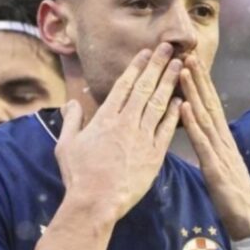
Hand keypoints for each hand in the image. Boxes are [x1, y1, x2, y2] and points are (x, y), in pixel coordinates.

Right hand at [55, 43, 182, 220]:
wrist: (97, 201)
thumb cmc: (79, 175)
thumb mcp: (66, 145)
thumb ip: (72, 121)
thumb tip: (71, 103)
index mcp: (106, 118)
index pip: (124, 85)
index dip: (137, 67)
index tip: (146, 53)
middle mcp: (127, 122)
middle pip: (145, 88)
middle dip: (158, 66)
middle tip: (169, 48)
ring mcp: (143, 138)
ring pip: (159, 103)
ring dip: (170, 83)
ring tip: (181, 66)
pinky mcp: (155, 155)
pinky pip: (167, 128)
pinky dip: (175, 113)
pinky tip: (182, 100)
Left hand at [179, 57, 249, 239]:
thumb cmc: (233, 197)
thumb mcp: (220, 168)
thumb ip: (212, 150)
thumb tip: (202, 136)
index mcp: (223, 140)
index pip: (211, 106)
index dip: (202, 83)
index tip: (192, 62)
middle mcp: (223, 140)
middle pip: (209, 103)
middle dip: (199, 78)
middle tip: (187, 53)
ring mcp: (220, 152)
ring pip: (204, 116)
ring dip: (194, 92)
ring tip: (184, 70)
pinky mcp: (215, 167)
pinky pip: (202, 142)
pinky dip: (192, 123)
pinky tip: (183, 107)